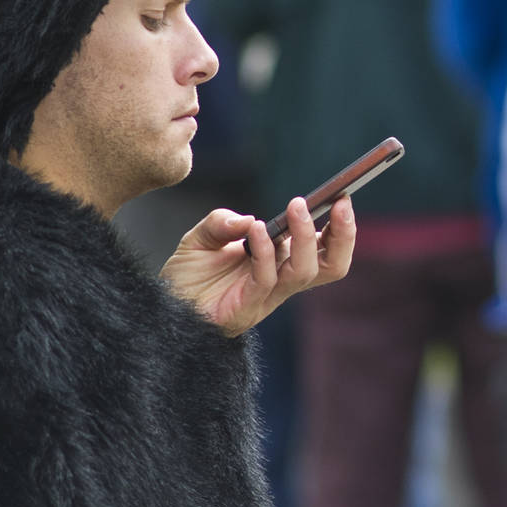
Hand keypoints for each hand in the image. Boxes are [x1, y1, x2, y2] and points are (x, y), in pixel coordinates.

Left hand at [160, 197, 355, 337]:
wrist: (163, 307)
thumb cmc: (187, 274)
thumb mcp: (202, 237)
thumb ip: (223, 222)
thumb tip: (251, 220)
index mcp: (282, 263)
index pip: (325, 250)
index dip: (341, 229)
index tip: (343, 198)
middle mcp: (281, 281)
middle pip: (332, 267)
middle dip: (343, 236)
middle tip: (341, 205)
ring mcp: (266, 297)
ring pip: (304, 272)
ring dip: (304, 237)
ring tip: (298, 207)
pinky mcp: (246, 309)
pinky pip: (266, 279)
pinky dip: (265, 252)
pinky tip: (255, 229)